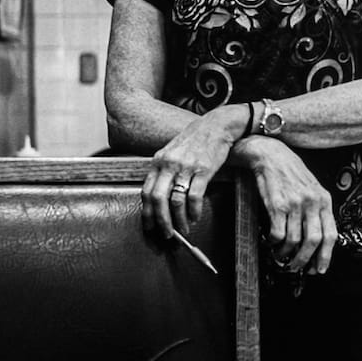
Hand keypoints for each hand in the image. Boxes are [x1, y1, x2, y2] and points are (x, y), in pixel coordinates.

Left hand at [142, 106, 245, 237]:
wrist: (216, 125)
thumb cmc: (195, 140)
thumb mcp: (172, 152)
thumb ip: (164, 171)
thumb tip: (160, 197)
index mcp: (158, 161)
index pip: (146, 192)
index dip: (147, 213)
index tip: (150, 227)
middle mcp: (169, 164)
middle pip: (158, 199)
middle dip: (161, 222)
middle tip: (167, 234)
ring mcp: (185, 167)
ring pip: (176, 201)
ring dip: (179, 220)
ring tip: (184, 229)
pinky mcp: (203, 170)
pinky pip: (194, 196)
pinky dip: (194, 211)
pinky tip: (195, 217)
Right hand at [238, 138, 337, 274]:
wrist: (272, 155)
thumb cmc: (292, 174)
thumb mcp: (312, 189)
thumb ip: (318, 211)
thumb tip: (319, 241)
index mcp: (324, 200)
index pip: (331, 234)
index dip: (326, 256)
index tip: (320, 269)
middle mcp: (312, 202)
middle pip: (313, 241)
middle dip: (305, 260)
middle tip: (296, 267)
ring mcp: (295, 204)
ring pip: (294, 240)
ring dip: (286, 253)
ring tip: (281, 255)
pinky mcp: (277, 204)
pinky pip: (277, 233)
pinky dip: (274, 243)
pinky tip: (271, 242)